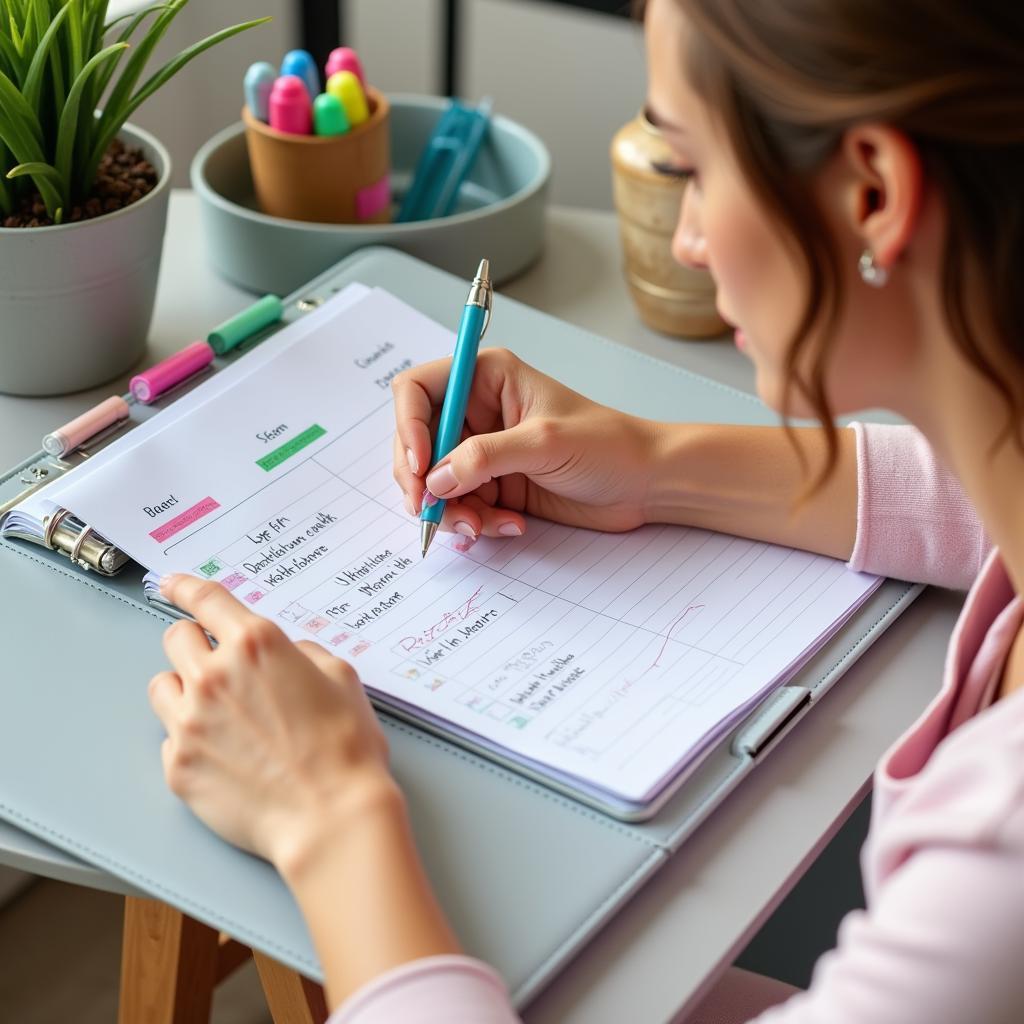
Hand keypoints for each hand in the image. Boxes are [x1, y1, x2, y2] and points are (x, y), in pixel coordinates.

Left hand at [148, 574, 396, 876]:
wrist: (330, 818)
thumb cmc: (346, 749)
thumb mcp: (342, 678)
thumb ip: (305, 653)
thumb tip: (287, 654)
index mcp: (257, 645)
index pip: (206, 600)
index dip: (186, 586)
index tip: (172, 584)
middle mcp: (215, 676)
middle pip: (176, 638)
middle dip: (194, 643)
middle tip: (216, 662)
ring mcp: (190, 722)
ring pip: (162, 686)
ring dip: (185, 688)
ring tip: (218, 711)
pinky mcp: (178, 766)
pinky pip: (169, 736)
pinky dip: (190, 737)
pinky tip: (224, 752)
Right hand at [392, 348, 658, 538]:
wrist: (646, 484)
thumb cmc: (608, 445)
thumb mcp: (544, 443)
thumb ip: (485, 458)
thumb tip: (436, 480)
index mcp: (486, 378)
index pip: (416, 390)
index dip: (408, 427)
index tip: (419, 468)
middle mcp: (477, 412)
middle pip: (416, 443)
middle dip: (423, 482)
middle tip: (434, 513)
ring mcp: (483, 452)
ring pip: (435, 483)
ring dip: (452, 510)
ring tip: (483, 527)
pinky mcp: (494, 486)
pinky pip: (460, 507)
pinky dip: (474, 523)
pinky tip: (508, 527)